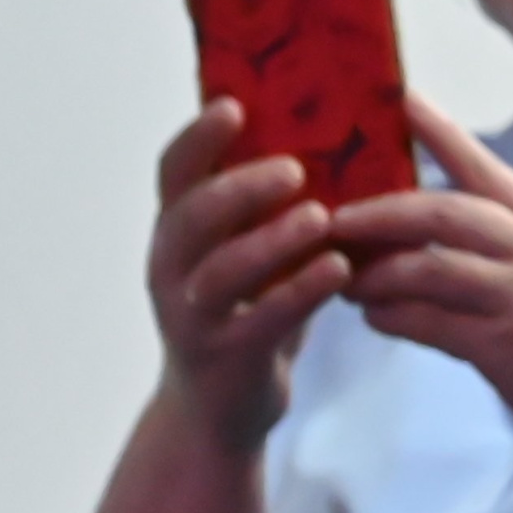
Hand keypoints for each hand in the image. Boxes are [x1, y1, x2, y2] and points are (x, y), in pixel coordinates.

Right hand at [143, 101, 348, 451]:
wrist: (223, 409)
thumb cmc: (250, 313)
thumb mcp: (253, 256)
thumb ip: (274, 210)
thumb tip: (333, 141)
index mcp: (177, 232)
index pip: (174, 172)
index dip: (198, 137)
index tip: (233, 104)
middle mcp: (172, 267)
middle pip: (190, 215)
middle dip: (239, 187)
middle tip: (294, 167)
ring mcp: (192, 313)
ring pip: (220, 269)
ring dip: (270, 239)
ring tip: (320, 216)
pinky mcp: (224, 354)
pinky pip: (261, 318)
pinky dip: (299, 291)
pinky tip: (340, 269)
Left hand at [333, 97, 512, 464]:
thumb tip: (435, 248)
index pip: (489, 171)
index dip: (444, 133)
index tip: (403, 98)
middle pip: (442, 210)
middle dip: (379, 211)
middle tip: (334, 218)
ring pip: (425, 265)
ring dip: (374, 272)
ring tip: (345, 280)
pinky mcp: (507, 345)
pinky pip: (427, 321)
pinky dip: (391, 316)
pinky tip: (375, 318)